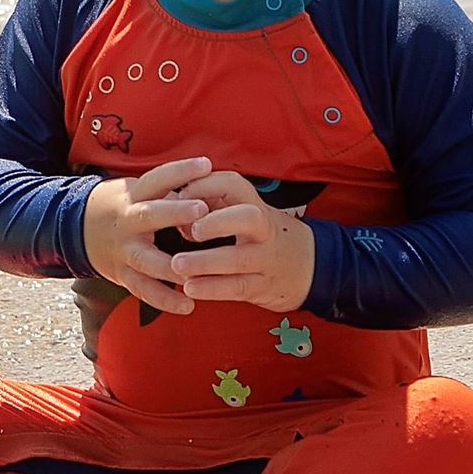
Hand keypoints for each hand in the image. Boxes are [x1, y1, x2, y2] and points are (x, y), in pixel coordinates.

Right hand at [81, 156, 215, 315]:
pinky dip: (165, 300)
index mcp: (134, 196)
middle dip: (174, 212)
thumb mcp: (140, 192)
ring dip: (172, 268)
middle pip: (149, 215)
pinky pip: (144, 290)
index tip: (206, 164)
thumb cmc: (126, 208)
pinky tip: (188, 306)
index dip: (180, 171)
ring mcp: (124, 251)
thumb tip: (213, 186)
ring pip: (147, 260)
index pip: (158, 178)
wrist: (80, 229)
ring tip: (197, 274)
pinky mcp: (123, 275)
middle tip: (201, 209)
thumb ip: (170, 193)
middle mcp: (127, 222)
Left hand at [169, 169, 315, 313]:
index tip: (181, 194)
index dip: (207, 186)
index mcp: (254, 204)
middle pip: (248, 218)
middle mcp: (264, 229)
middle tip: (191, 230)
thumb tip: (167, 200)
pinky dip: (213, 289)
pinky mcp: (263, 286)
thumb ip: (210, 206)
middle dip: (218, 222)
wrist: (306, 266)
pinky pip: (238, 287)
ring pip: (240, 258)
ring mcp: (266, 258)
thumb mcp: (241, 212)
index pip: (234, 184)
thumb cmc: (257, 234)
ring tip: (177, 265)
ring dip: (206, 262)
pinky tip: (190, 288)